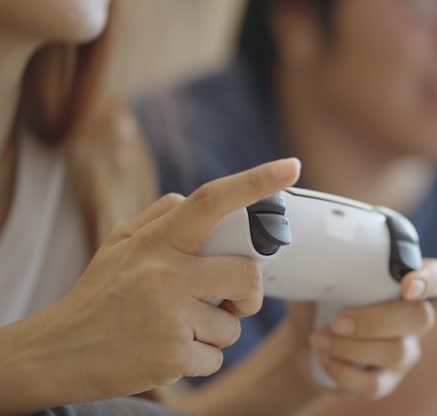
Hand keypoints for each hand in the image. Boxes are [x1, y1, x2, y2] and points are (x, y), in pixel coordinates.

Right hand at [7, 159, 300, 408]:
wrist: (57, 352)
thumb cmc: (99, 295)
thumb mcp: (119, 246)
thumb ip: (158, 219)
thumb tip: (191, 199)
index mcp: (157, 242)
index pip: (211, 201)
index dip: (255, 182)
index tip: (290, 166)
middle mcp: (165, 275)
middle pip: (247, 275)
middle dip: (247, 292)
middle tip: (228, 299)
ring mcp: (170, 317)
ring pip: (233, 324)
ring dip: (216, 330)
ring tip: (176, 328)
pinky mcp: (172, 358)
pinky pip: (216, 357)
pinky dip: (200, 358)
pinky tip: (168, 352)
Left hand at [282, 259, 436, 399]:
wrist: (307, 343)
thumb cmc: (321, 301)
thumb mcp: (320, 279)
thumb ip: (328, 265)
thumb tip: (315, 253)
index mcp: (404, 283)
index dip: (432, 279)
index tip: (408, 284)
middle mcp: (412, 317)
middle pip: (421, 318)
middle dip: (376, 320)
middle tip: (337, 320)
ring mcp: (403, 352)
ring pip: (396, 352)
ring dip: (350, 347)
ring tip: (318, 338)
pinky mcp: (385, 381)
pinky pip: (373, 384)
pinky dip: (341, 371)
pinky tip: (323, 357)